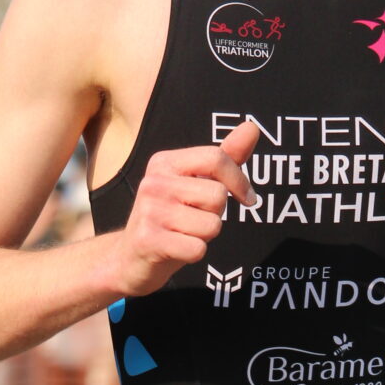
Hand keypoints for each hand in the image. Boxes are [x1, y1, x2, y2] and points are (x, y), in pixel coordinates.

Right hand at [109, 121, 258, 296]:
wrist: (132, 258)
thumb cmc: (172, 218)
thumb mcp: (196, 184)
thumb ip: (225, 158)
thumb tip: (252, 127)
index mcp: (164, 162)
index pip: (216, 158)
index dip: (239, 181)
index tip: (247, 198)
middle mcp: (153, 182)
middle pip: (218, 196)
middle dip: (216, 214)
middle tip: (194, 219)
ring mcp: (149, 211)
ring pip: (211, 225)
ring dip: (205, 236)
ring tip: (183, 234)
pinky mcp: (148, 240)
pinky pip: (198, 248)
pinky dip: (194, 253)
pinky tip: (177, 249)